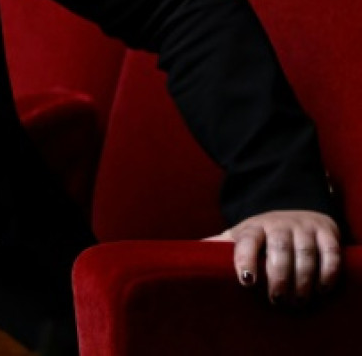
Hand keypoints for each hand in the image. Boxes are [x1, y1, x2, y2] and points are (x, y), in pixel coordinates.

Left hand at [208, 209, 341, 303]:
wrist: (293, 209)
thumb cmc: (261, 233)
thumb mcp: (238, 236)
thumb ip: (217, 246)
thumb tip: (181, 254)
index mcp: (252, 228)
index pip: (247, 241)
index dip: (245, 259)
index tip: (246, 280)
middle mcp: (278, 225)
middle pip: (278, 249)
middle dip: (279, 277)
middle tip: (277, 300)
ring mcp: (303, 227)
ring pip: (304, 252)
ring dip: (303, 279)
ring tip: (298, 301)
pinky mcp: (326, 232)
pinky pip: (330, 252)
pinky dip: (328, 271)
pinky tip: (322, 289)